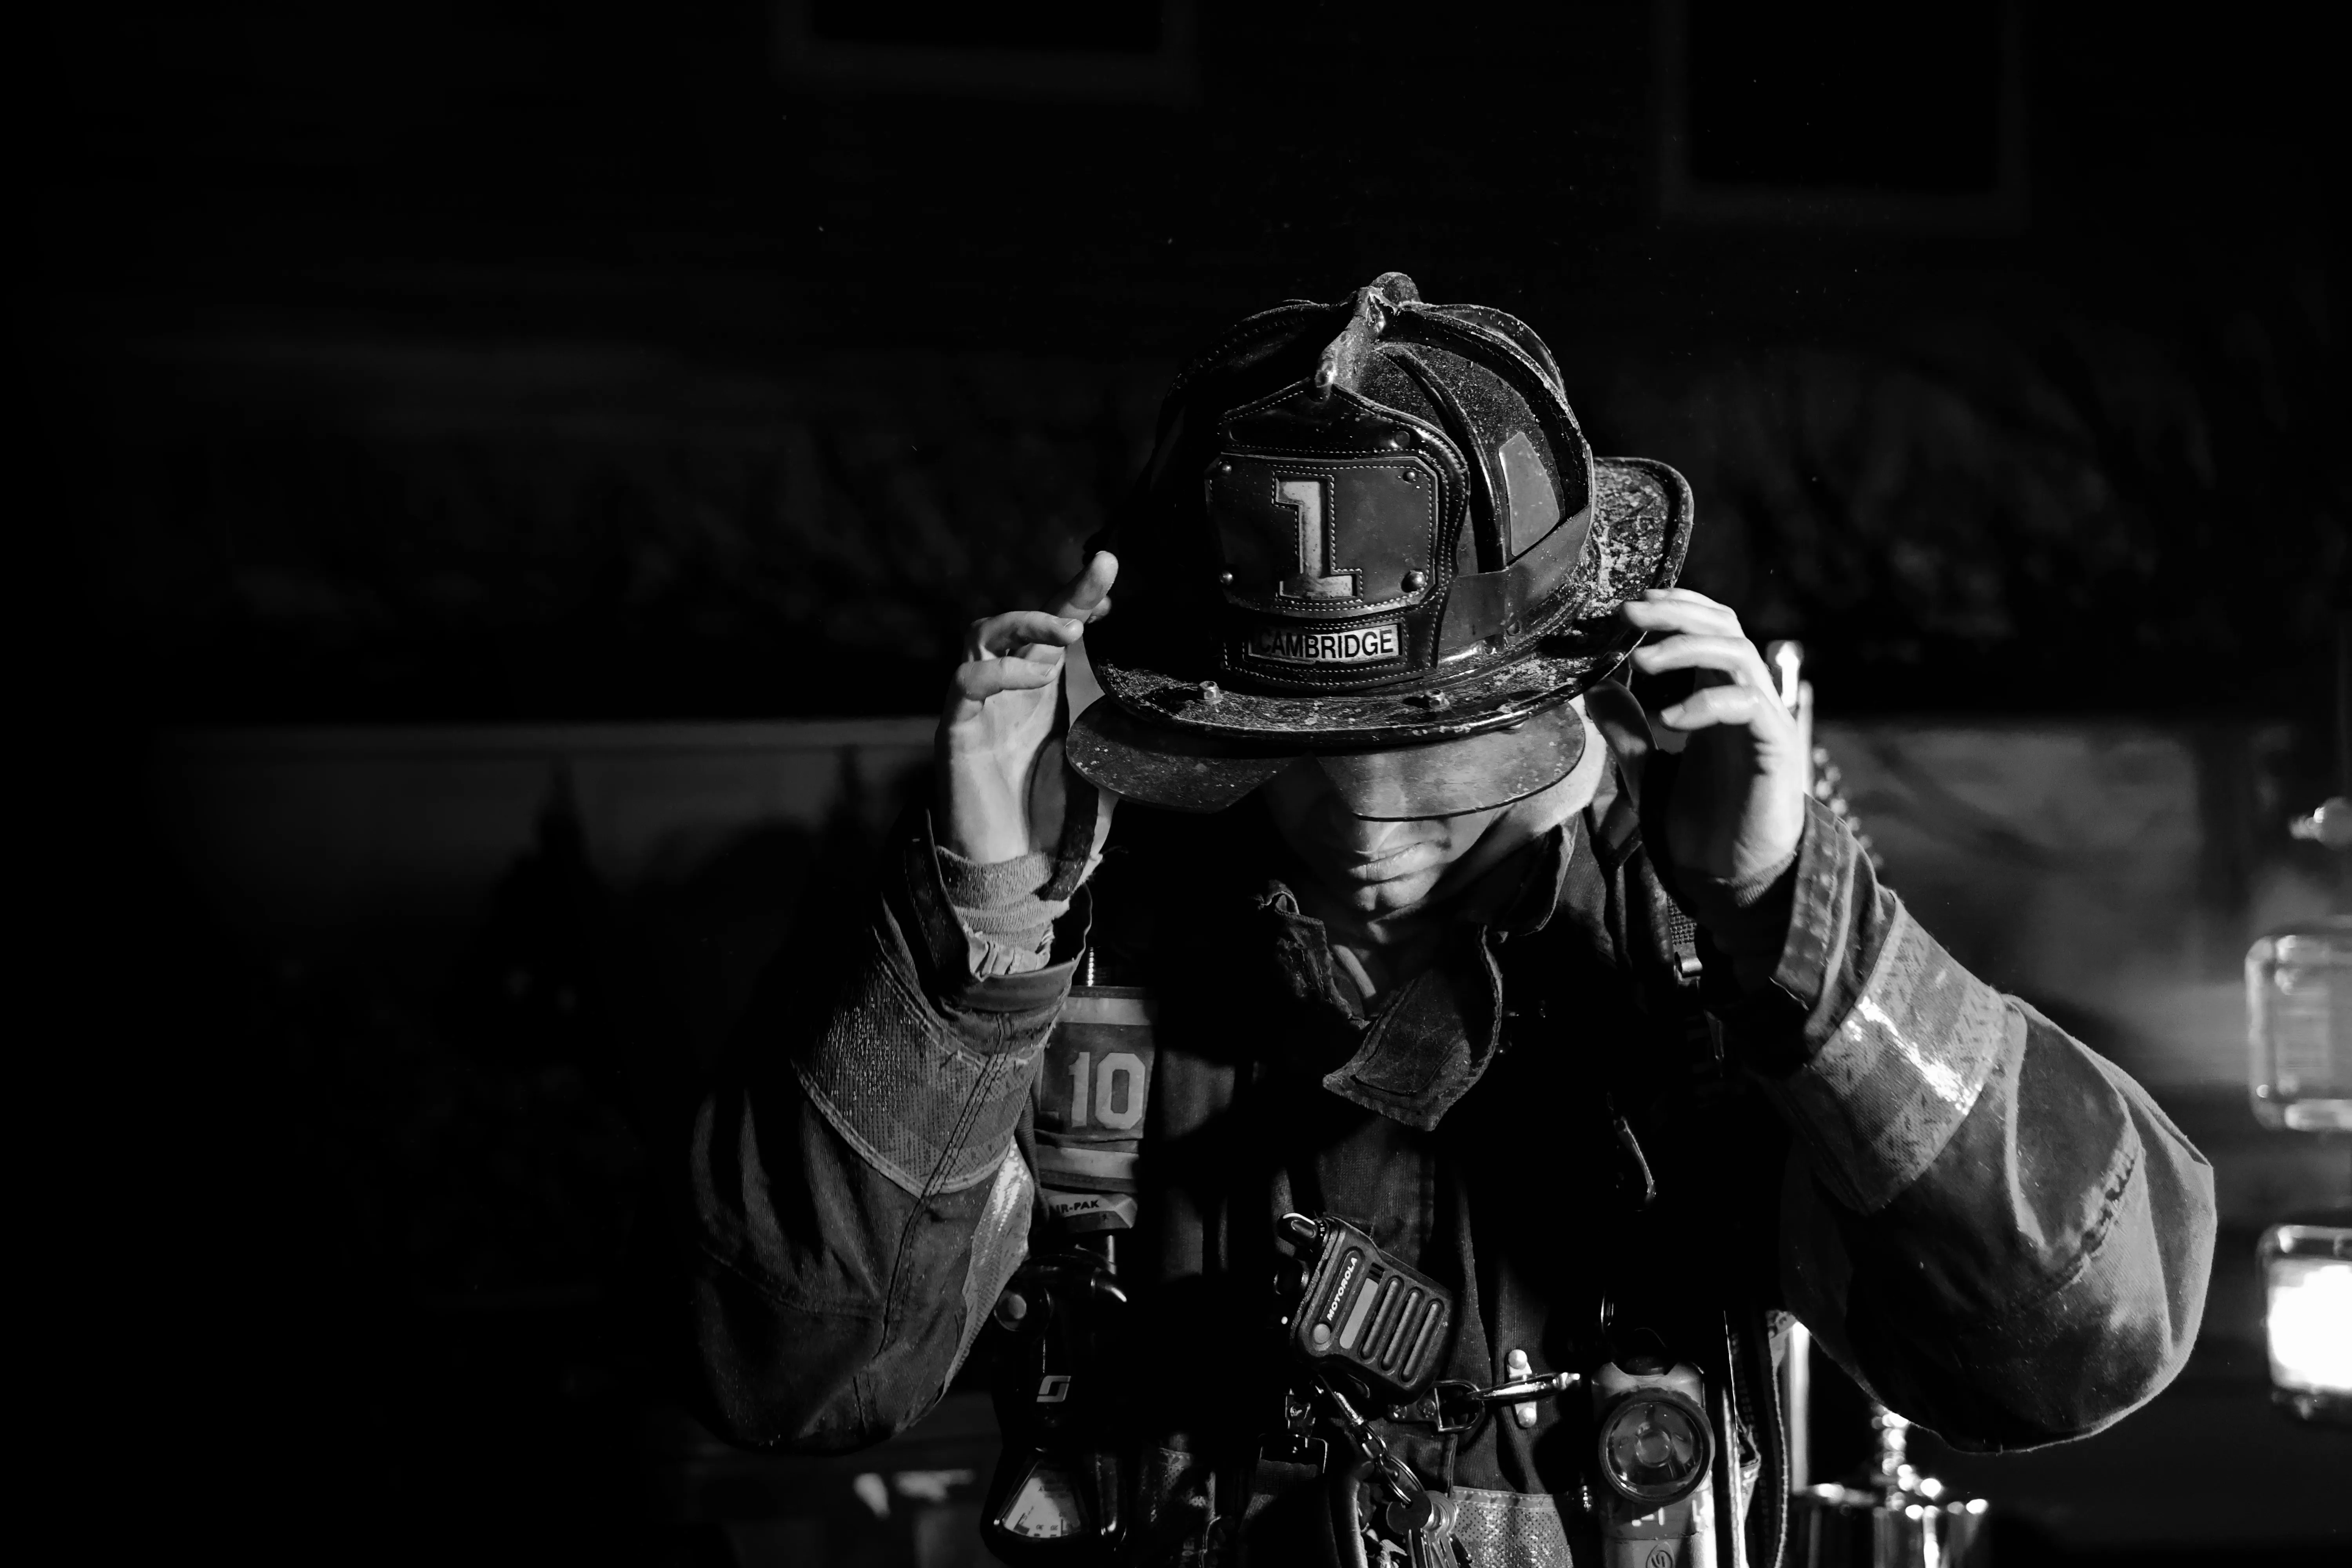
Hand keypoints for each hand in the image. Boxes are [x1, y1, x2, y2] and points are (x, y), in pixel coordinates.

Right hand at [938, 551, 1119, 865]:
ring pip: (983, 634)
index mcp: (1044, 695)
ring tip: (1069, 632)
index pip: (1058, 630)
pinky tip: (1036, 677)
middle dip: (1059, 595)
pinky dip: (1000, 670)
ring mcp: (980, 708)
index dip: (1079, 597)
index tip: (1109, 576)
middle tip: (1099, 581)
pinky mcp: (956, 731)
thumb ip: (1123, 740)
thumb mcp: (1105, 773)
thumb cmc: (1055, 826)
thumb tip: (1166, 716)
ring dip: (1027, 621)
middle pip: (1021, 621)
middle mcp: (1009, 692)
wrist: (1018, 875)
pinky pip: (965, 681)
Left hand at [1621, 588, 1806, 884]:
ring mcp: (1763, 718)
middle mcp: (1744, 696)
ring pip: (1738, 654)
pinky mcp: (1775, 747)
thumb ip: (1624, 729)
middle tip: (1629, 612)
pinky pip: (1747, 705)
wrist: (1734, 875)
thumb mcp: (1646, 769)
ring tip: (1641, 662)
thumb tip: (1594, 689)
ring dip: (1687, 648)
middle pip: (1724, 627)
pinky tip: (1669, 719)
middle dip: (1676, 613)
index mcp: (1716, 694)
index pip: (1708, 626)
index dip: (1676, 607)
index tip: (1632, 604)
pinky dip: (1706, 703)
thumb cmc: (1698, 821)